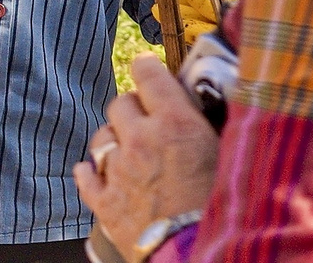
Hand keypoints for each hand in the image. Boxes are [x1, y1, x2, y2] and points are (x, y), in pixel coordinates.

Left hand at [73, 54, 219, 261]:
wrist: (195, 253)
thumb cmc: (220, 205)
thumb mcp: (226, 152)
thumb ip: (214, 121)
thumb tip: (221, 95)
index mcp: (173, 122)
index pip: (148, 73)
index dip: (146, 67)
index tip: (148, 68)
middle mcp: (141, 139)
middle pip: (121, 103)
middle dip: (133, 107)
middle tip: (147, 119)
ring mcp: (119, 171)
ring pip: (101, 136)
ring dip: (114, 138)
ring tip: (128, 149)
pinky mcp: (105, 202)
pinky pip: (86, 176)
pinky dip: (90, 172)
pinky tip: (97, 173)